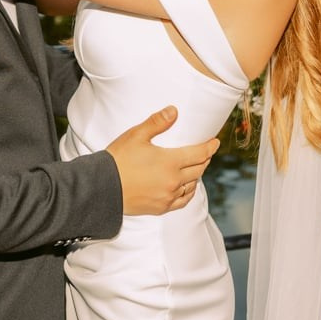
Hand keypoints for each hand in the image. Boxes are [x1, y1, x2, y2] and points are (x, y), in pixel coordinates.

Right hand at [105, 107, 219, 215]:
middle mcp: (173, 181)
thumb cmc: (119, 159)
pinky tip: (186, 188)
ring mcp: (167, 197)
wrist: (104, 188)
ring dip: (197, 176)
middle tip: (207, 152)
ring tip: (197, 168)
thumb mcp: (137, 135)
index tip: (215, 142)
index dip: (209, 147)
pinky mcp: (160, 208)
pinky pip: (182, 201)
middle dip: (205, 159)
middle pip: (198, 170)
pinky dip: (188, 192)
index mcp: (170, 162)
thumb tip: (174, 111)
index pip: (198, 154)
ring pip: (191, 186)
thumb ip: (157, 123)